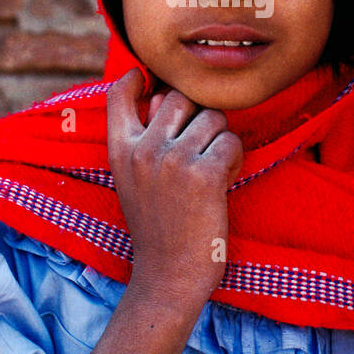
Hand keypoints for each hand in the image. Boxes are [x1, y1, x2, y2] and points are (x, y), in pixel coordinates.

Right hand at [106, 69, 242, 298]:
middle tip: (200, 148)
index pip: (118, 94)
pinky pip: (231, 142)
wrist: (168, 275)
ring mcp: (173, 161)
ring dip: (220, 139)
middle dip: (198, 116)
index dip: (136, 78)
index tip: (147, 78)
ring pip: (213, 117)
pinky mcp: (204, 175)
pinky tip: (223, 183)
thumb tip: (164, 94)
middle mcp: (143, 150)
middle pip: (180, 97)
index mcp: (120, 150)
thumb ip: (143, 138)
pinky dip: (235, 160)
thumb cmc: (158, 226)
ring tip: (212, 169)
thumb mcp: (133, 179)